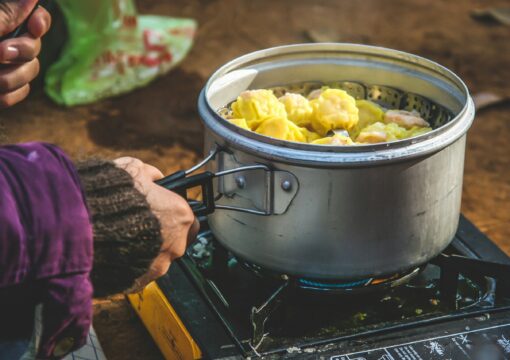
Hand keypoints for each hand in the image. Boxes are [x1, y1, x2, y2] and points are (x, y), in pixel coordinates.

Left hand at [0, 0, 50, 107]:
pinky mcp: (3, 90)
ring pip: (30, 72)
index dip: (40, 22)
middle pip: (36, 47)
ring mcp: (6, 68)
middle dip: (22, 53)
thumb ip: (7, 13)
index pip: (36, 19)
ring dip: (11, 78)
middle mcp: (7, 43)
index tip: (34, 26)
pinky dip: (6, 95)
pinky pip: (21, 92)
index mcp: (2, 24)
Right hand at [113, 157, 199, 292]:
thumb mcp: (133, 170)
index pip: (189, 217)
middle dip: (160, 233)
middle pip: (175, 240)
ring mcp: (158, 266)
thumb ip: (151, 175)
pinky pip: (139, 273)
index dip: (173, 213)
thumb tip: (155, 177)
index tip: (161, 211)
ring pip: (157, 258)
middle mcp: (175, 244)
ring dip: (145, 250)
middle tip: (138, 224)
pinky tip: (113, 252)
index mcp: (180, 216)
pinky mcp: (138, 282)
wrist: (79, 226)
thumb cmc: (109, 195)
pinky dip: (130, 265)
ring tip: (121, 238)